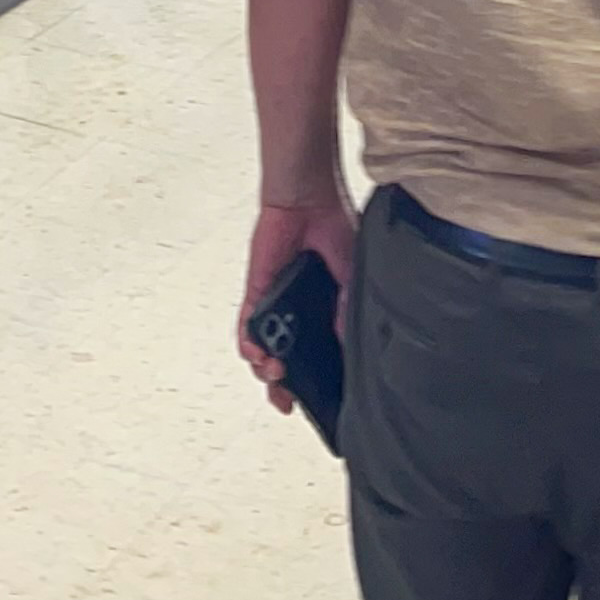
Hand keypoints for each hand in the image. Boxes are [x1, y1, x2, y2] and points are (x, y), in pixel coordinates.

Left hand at [237, 197, 345, 408]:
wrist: (308, 198)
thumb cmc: (334, 225)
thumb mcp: (353, 276)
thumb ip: (348, 310)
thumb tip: (346, 344)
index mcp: (327, 309)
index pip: (319, 352)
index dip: (316, 379)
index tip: (316, 401)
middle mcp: (299, 310)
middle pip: (288, 358)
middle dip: (284, 385)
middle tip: (286, 400)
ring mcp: (276, 303)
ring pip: (263, 349)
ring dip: (266, 368)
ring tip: (275, 373)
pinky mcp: (258, 291)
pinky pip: (247, 325)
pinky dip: (248, 343)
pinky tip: (255, 353)